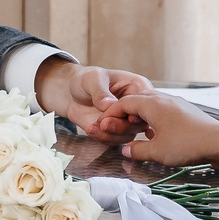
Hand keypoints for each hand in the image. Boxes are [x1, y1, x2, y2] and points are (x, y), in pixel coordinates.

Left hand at [34, 58, 153, 138]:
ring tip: (92, 127)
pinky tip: (90, 128)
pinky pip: (114, 141)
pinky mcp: (115, 132)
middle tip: (103, 123)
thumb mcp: (93, 78)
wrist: (71, 94)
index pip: (147, 102)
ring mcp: (126, 121)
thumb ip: (101, 91)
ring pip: (128, 136)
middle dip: (121, 126)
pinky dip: (102, 137)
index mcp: (137, 87)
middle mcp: (135, 107)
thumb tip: (109, 104)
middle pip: (140, 123)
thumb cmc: (86, 80)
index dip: (139, 112)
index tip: (128, 117)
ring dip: (110, 134)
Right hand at [112, 90, 218, 169]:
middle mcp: (163, 98)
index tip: (103, 125)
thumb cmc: (187, 144)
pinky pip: (163, 110)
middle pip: (136, 100)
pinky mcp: (186, 111)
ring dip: (139, 116)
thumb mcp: (157, 151)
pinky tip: (155, 134)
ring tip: (133, 131)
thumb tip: (126, 150)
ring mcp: (176, 103)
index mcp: (152, 104)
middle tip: (116, 127)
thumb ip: (137, 150)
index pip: (123, 103)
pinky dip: (153, 119)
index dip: (110, 114)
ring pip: (151, 104)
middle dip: (124, 113)